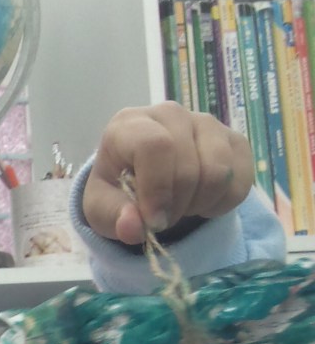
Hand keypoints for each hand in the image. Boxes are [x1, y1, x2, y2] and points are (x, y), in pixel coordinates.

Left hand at [82, 103, 253, 245]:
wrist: (143, 181)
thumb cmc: (117, 189)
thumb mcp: (102, 208)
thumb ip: (113, 218)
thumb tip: (132, 228)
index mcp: (130, 124)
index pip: (155, 146)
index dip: (157, 188)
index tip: (154, 220)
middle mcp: (171, 114)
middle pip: (189, 166)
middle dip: (177, 205)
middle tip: (163, 217)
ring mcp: (207, 123)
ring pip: (219, 173)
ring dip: (200, 204)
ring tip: (180, 207)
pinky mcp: (235, 140)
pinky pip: (241, 179)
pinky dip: (222, 203)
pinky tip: (201, 202)